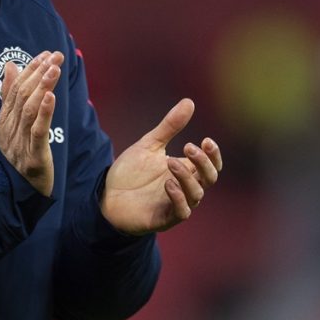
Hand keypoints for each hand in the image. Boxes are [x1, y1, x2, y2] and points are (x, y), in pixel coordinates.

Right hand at [0, 51, 63, 195]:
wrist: (17, 193)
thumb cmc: (20, 155)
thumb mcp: (14, 125)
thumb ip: (11, 96)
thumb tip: (11, 66)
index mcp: (4, 120)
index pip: (15, 89)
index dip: (30, 70)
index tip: (46, 54)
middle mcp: (9, 129)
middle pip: (22, 96)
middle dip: (39, 73)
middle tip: (55, 57)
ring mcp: (19, 143)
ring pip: (29, 110)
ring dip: (42, 87)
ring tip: (54, 70)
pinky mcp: (33, 157)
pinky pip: (37, 132)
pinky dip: (44, 113)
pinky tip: (52, 97)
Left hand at [101, 98, 222, 234]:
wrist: (106, 195)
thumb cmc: (131, 172)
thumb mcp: (149, 145)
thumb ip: (169, 127)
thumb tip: (189, 101)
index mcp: (185, 171)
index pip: (211, 165)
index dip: (213, 155)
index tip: (206, 140)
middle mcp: (185, 188)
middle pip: (209, 178)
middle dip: (204, 163)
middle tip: (189, 146)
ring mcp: (176, 204)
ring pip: (196, 194)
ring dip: (187, 177)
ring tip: (170, 161)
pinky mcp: (164, 218)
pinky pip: (180, 212)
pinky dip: (178, 198)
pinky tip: (167, 184)